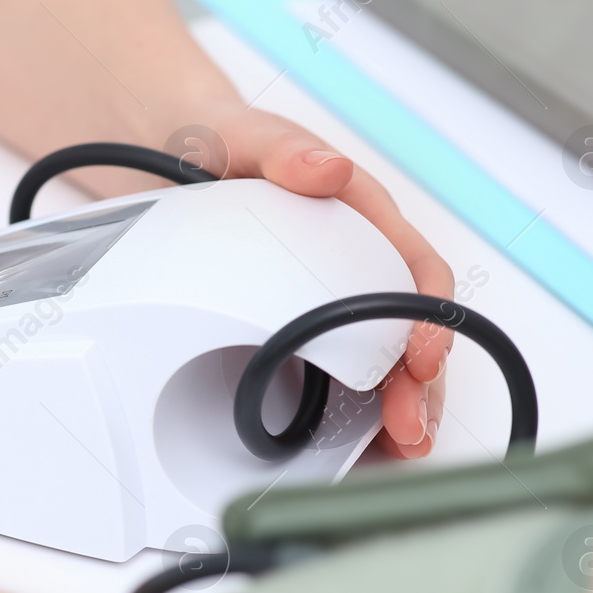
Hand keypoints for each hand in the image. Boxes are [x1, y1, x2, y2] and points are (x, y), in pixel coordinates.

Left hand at [206, 109, 451, 458]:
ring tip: (392, 455)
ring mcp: (320, 300)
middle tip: (409, 429)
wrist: (163, 152)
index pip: (415, 271)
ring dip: (390, 410)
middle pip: (402, 333)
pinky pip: (326, 376)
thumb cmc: (222, 141)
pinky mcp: (286, 327)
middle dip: (417, 386)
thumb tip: (327, 168)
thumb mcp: (246, 137)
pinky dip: (344, 417)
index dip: (429, 316)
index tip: (422, 354)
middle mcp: (351, 263)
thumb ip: (284, 149)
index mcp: (359, 218)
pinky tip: (346, 453)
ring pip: (374, 363)